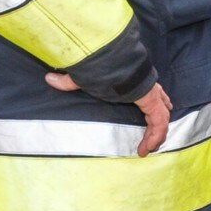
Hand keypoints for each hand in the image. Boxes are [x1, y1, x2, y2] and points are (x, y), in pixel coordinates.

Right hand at [46, 74, 171, 154]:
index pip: (151, 94)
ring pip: (161, 119)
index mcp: (135, 82)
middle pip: (160, 108)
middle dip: (158, 124)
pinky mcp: (152, 103)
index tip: (155, 116)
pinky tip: (147, 148)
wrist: (109, 60)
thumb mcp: (84, 78)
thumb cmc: (99, 66)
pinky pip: (158, 123)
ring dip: (156, 136)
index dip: (155, 104)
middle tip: (154, 140)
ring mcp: (152, 95)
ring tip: (147, 150)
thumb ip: (69, 81)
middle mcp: (147, 88)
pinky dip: (154, 137)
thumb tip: (49, 79)